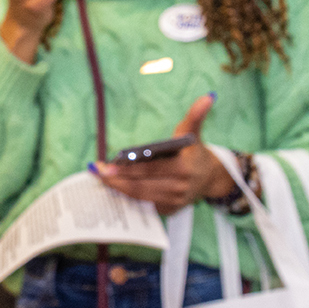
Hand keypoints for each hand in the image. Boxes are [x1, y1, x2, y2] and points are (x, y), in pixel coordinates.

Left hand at [91, 95, 233, 215]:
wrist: (210, 179)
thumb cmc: (195, 152)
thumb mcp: (194, 133)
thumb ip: (196, 116)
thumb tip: (207, 97)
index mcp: (183, 169)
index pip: (149, 169)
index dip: (126, 168)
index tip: (106, 165)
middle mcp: (178, 188)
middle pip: (140, 185)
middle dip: (116, 179)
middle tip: (98, 171)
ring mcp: (173, 201)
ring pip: (140, 196)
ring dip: (119, 188)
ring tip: (102, 177)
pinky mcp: (168, 210)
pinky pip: (144, 203)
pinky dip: (128, 196)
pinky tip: (114, 186)